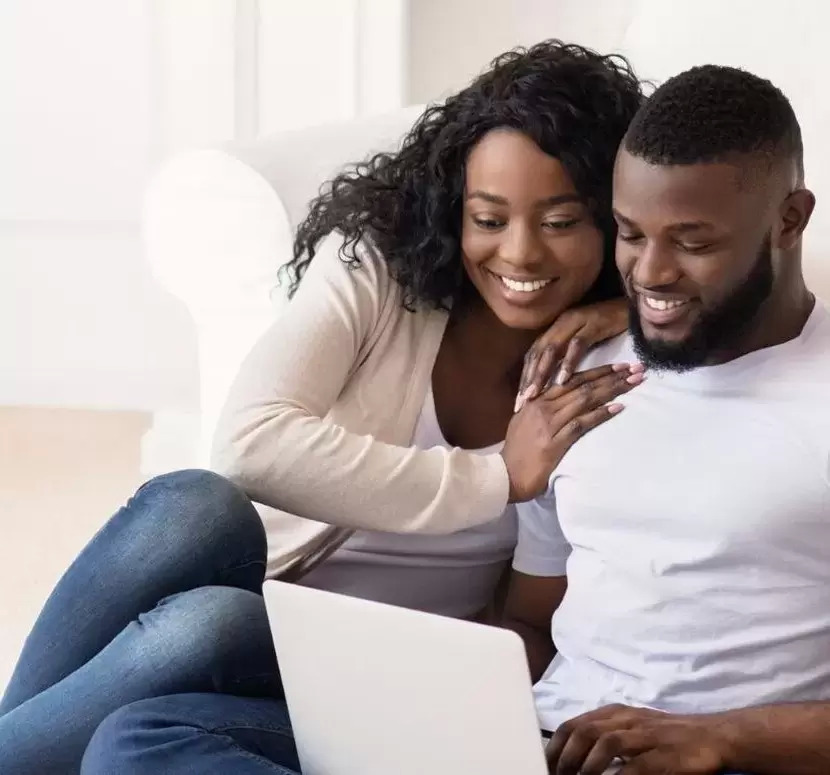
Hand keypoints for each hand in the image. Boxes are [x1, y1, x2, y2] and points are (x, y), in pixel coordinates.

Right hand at [501, 363, 642, 502]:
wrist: (505, 476)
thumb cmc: (516, 453)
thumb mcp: (524, 423)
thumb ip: (540, 409)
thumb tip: (557, 401)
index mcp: (537, 400)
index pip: (571, 378)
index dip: (597, 370)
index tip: (620, 365)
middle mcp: (543, 407)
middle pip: (583, 385)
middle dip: (612, 375)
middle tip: (636, 368)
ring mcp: (549, 424)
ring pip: (585, 399)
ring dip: (612, 389)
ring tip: (634, 382)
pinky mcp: (554, 442)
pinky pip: (581, 424)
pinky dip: (600, 414)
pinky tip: (618, 408)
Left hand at [517, 299, 627, 411]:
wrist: (631, 306)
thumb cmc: (605, 327)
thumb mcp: (580, 340)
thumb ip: (564, 354)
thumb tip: (550, 380)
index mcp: (555, 328)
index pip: (533, 355)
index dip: (524, 376)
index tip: (518, 400)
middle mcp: (560, 324)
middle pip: (537, 353)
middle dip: (528, 378)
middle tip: (521, 401)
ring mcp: (575, 322)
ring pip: (552, 349)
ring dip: (542, 373)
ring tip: (535, 394)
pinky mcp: (593, 325)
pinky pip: (577, 345)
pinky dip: (568, 363)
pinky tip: (563, 380)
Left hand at [546, 704, 732, 774]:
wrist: (713, 736)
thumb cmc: (668, 736)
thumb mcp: (633, 728)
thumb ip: (606, 737)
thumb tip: (573, 757)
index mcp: (616, 713)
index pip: (574, 724)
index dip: (556, 746)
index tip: (546, 765)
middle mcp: (627, 720)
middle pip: (585, 731)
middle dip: (566, 757)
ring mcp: (646, 735)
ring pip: (607, 743)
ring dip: (588, 766)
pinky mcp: (664, 755)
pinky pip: (636, 766)